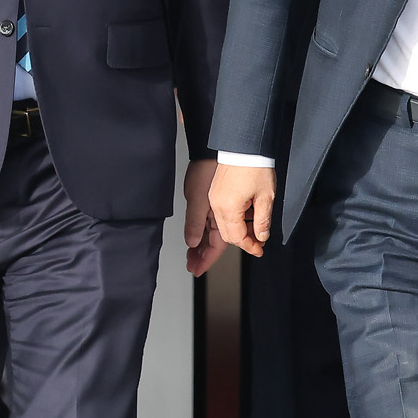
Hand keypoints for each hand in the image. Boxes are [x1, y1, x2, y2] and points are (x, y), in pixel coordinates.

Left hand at [183, 159, 228, 275]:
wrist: (221, 147)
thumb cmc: (212, 168)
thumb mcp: (198, 198)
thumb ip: (195, 221)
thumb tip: (191, 242)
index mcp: (223, 217)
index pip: (216, 246)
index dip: (206, 260)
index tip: (197, 270)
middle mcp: (226, 215)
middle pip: (217, 242)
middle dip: (204, 255)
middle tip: (192, 266)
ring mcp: (225, 207)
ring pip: (217, 232)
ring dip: (204, 245)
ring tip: (193, 255)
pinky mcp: (223, 199)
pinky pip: (217, 221)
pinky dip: (207, 231)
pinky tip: (201, 234)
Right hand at [209, 163, 276, 257]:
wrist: (244, 146)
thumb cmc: (255, 166)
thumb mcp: (266, 197)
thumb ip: (263, 221)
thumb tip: (262, 236)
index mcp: (228, 208)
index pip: (237, 238)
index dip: (250, 246)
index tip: (260, 249)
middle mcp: (217, 205)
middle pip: (227, 234)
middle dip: (243, 240)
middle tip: (258, 241)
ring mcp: (214, 198)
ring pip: (224, 224)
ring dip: (239, 229)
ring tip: (256, 226)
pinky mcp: (215, 192)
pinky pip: (222, 212)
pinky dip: (234, 218)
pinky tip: (248, 213)